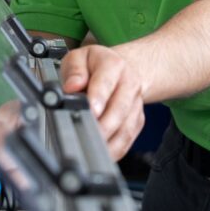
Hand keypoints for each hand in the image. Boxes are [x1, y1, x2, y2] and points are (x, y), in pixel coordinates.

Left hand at [61, 45, 145, 160]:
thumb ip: (74, 70)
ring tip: (89, 149)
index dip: (98, 98)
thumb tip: (72, 86)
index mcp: (114, 65)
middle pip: (119, 109)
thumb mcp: (79, 57)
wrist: (122, 69)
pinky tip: (100, 153)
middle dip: (102, 126)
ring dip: (108, 142)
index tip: (90, 112)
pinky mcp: (137, 120)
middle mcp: (129, 84)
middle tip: (84, 136)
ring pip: (126, 128)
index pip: (106, 82)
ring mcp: (135, 104)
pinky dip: (114, 150)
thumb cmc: (95, 65)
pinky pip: (127, 139)